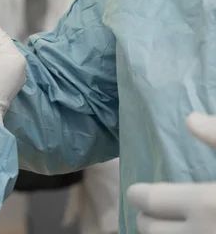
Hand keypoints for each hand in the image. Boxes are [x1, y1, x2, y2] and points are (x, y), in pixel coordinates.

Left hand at [127, 113, 215, 233]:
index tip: (136, 191)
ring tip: (165, 223)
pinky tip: (188, 231)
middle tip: (149, 208)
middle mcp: (202, 233)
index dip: (138, 195)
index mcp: (206, 203)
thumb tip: (190, 119)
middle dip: (145, 217)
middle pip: (151, 230)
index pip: (150, 202)